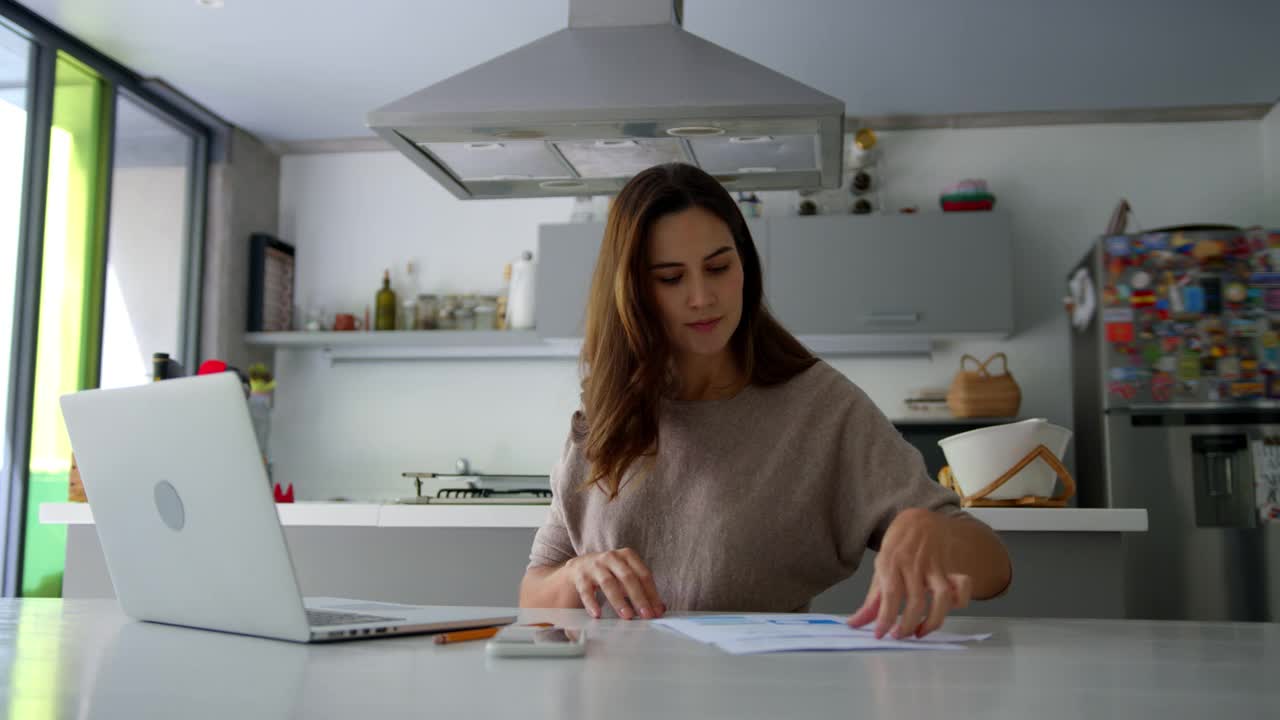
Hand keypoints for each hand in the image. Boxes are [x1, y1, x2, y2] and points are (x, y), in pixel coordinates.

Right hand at [561, 548, 664, 619]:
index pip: (643, 574)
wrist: (578, 567)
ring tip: (627, 616)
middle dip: (639, 597)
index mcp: (627, 556)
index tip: (657, 610)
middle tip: (646, 615)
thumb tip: (660, 608)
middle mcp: (611, 557)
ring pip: (608, 583)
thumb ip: (643, 591)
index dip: (651, 593)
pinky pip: (586, 590)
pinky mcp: (580, 576)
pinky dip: (592, 603)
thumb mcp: (626, 577)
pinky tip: (597, 614)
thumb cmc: (609, 573)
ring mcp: (594, 566)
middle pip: (628, 577)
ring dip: (619, 601)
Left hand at [846, 508, 972, 638]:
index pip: (891, 594)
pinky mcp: (950, 568)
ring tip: (921, 632)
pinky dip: (961, 599)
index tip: (880, 634)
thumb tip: (855, 624)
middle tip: (899, 636)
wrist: (919, 520)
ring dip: (934, 620)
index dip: (886, 618)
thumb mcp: (880, 568)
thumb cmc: (897, 548)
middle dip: (908, 625)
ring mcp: (934, 566)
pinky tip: (949, 610)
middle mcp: (914, 564)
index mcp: (891, 562)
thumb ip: (871, 600)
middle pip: (916, 600)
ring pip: (942, 596)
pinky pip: (963, 585)